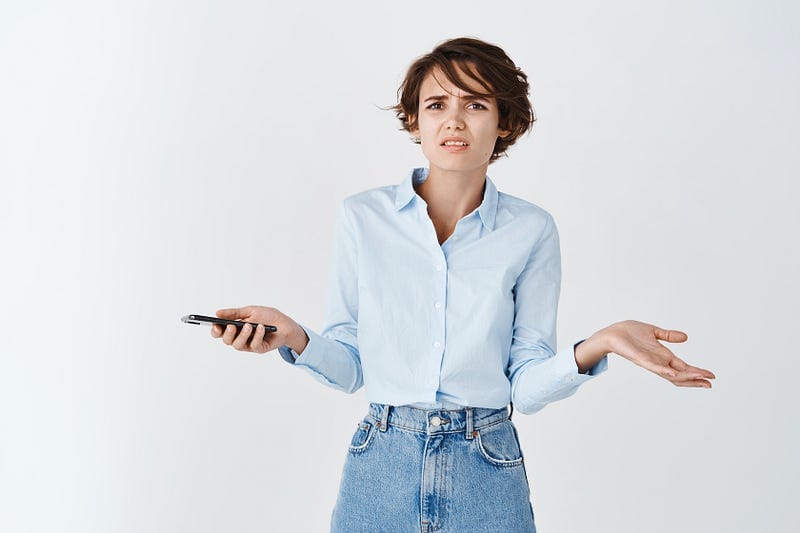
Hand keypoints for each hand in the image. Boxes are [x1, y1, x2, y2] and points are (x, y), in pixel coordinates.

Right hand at [210, 305, 307, 354]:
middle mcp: (240, 337)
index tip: (215, 325)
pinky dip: (257, 336)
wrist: (284, 322)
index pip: (220, 332)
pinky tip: (260, 328)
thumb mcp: (249, 311)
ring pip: (238, 345)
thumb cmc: (266, 316)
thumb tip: (217, 313)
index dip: (215, 331)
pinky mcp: (259, 348)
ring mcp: (249, 344)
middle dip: (227, 334)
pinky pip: (254, 345)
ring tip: (249, 326)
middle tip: (231, 326)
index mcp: (235, 328)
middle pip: (227, 341)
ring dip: (242, 335)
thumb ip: (234, 313)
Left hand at [600, 320, 714, 387]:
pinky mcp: (640, 359)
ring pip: (670, 374)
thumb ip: (668, 336)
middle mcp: (658, 362)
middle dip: (696, 379)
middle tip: (711, 383)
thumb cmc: (629, 332)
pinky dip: (664, 371)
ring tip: (701, 379)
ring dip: (686, 377)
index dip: (697, 372)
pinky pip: (654, 367)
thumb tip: (685, 337)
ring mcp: (650, 362)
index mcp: (663, 356)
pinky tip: (674, 373)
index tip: (711, 376)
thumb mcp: (654, 332)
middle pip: (680, 375)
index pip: (684, 368)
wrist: (612, 332)